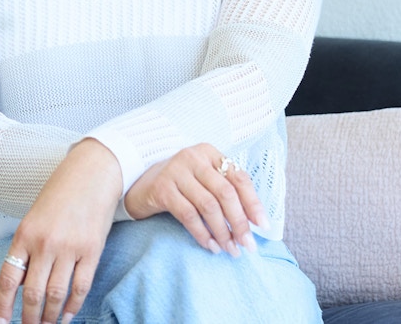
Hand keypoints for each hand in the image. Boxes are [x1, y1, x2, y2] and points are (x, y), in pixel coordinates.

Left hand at [0, 139, 121, 323]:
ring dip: (50, 316)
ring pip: (56, 294)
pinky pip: (80, 287)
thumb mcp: (35, 217)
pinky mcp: (91, 250)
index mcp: (25, 234)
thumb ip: (28, 248)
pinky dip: (73, 306)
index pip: (8, 278)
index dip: (3, 306)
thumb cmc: (61, 193)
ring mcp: (69, 247)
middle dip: (30, 318)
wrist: (92, 172)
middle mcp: (45, 243)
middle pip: (33, 293)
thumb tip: (21, 284)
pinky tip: (68, 316)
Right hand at [123, 143, 265, 256]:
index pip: (238, 178)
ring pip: (209, 206)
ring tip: (230, 249)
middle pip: (225, 193)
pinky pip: (189, 215)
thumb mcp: (202, 179)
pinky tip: (210, 246)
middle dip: (239, 223)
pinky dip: (202, 233)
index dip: (253, 203)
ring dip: (222, 232)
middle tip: (247, 245)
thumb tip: (254, 221)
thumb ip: (225, 191)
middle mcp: (194, 157)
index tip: (262, 226)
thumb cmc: (179, 184)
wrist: (138, 183)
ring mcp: (176, 171)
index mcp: (209, 152)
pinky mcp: (162, 188)